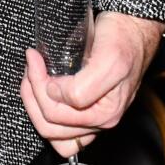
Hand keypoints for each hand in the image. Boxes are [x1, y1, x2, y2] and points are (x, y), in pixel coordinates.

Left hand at [21, 10, 162, 156]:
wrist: (132, 31)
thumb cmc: (123, 42)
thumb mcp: (109, 60)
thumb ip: (84, 87)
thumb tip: (56, 95)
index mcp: (105, 114)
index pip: (55, 113)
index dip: (38, 84)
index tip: (35, 56)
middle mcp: (98, 121)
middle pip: (50, 126)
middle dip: (32, 94)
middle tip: (32, 65)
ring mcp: (91, 118)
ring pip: (52, 132)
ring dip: (34, 106)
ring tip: (32, 78)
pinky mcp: (85, 111)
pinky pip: (59, 130)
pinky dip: (43, 113)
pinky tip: (40, 90)